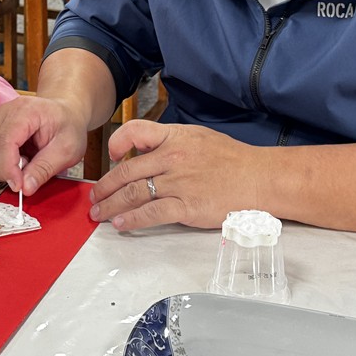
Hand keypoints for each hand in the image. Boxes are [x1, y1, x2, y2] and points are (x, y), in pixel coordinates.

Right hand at [0, 95, 89, 194]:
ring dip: (1, 169)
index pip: (5, 141)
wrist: (67, 112)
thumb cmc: (69, 126)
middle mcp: (6, 112)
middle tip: (26, 176)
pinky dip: (0, 166)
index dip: (8, 168)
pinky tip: (18, 162)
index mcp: (26, 111)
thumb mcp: (67, 150)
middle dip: (4, 171)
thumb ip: (45, 169)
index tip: (19, 186)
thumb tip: (26, 188)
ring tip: (25, 165)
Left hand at [89, 119, 264, 230]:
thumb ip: (171, 142)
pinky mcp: (186, 206)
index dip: (117, 143)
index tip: (110, 156)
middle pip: (127, 171)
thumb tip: (145, 152)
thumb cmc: (233, 160)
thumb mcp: (199, 138)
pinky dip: (132, 220)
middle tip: (95, 198)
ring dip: (112, 206)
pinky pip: (151, 214)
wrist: (259, 178)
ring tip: (100, 214)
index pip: (135, 131)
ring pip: (134, 194)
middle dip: (105, 187)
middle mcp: (172, 158)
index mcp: (175, 137)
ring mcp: (178, 183)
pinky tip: (121, 224)